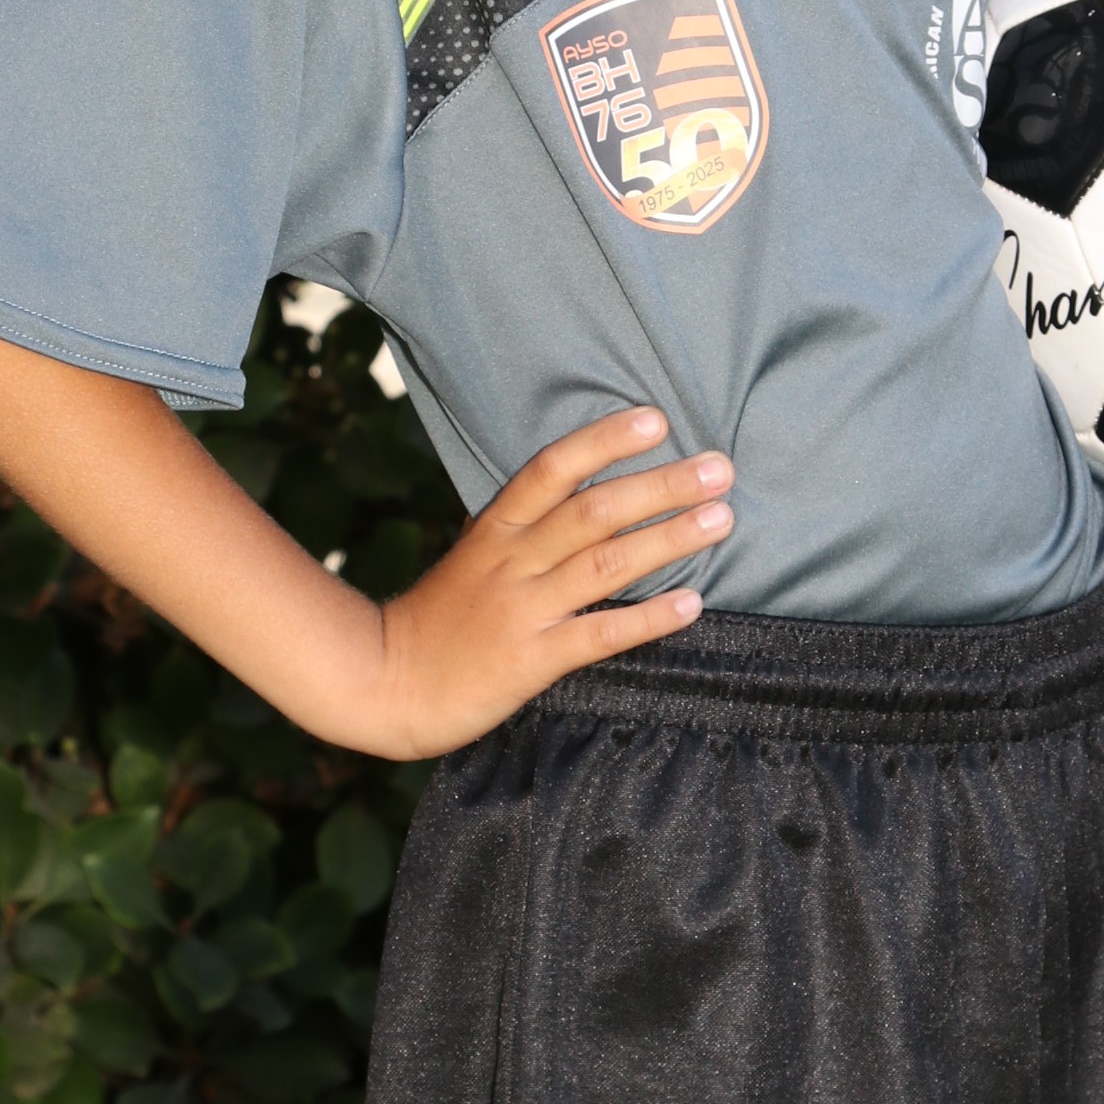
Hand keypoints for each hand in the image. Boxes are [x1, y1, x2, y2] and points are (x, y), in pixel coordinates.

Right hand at [371, 406, 730, 753]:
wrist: (382, 684)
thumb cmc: (439, 620)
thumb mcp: (472, 557)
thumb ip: (522, 528)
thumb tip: (581, 492)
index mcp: (495, 530)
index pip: (552, 467)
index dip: (604, 440)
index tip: (657, 419)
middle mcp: (511, 561)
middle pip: (593, 511)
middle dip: (661, 485)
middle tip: (719, 468)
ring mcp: (521, 609)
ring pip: (604, 564)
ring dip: (668, 539)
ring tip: (721, 520)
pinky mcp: (530, 660)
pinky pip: (599, 633)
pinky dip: (648, 617)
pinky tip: (691, 604)